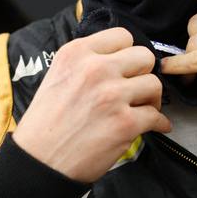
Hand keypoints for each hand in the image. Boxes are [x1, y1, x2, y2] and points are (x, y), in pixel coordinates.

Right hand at [12, 27, 170, 182]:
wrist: (38, 161)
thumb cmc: (44, 124)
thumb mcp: (57, 76)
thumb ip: (85, 63)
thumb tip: (118, 61)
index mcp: (76, 53)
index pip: (122, 36)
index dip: (127, 53)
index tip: (125, 68)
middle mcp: (95, 69)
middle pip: (144, 56)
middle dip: (143, 73)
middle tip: (135, 88)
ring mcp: (112, 95)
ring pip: (154, 84)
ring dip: (152, 98)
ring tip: (141, 108)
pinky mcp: (125, 123)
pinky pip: (157, 116)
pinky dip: (158, 123)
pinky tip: (152, 126)